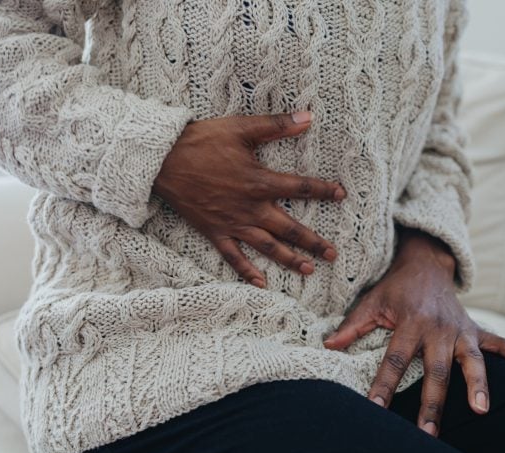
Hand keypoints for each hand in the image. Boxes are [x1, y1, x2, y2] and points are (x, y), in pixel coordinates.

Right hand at [151, 111, 346, 287]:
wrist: (163, 161)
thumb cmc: (201, 141)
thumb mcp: (241, 128)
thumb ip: (276, 125)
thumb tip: (309, 116)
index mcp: (259, 182)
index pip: (300, 188)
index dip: (323, 191)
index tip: (342, 195)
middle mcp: (250, 208)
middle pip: (289, 228)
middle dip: (313, 242)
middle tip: (333, 255)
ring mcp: (232, 223)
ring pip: (267, 246)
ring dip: (289, 259)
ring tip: (309, 270)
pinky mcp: (214, 232)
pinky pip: (233, 256)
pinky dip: (246, 271)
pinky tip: (261, 283)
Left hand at [322, 226, 504, 436]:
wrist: (425, 262)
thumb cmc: (395, 286)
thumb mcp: (372, 301)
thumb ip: (353, 325)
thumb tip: (328, 346)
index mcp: (410, 323)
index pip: (394, 359)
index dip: (383, 384)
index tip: (375, 408)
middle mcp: (438, 329)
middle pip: (434, 370)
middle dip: (431, 402)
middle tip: (427, 431)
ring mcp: (460, 330)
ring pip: (471, 361)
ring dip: (477, 385)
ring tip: (481, 410)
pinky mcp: (474, 329)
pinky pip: (499, 343)